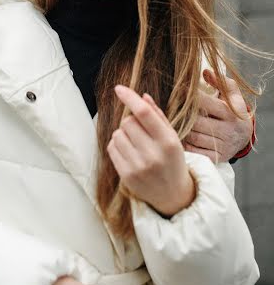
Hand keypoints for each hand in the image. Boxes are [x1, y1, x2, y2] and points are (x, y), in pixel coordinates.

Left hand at [108, 86, 194, 217]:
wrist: (173, 196)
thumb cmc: (172, 160)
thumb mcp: (172, 137)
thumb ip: (158, 115)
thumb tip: (142, 96)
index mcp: (168, 142)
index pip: (144, 113)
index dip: (130, 98)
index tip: (118, 88)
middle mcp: (153, 155)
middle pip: (127, 122)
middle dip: (131, 121)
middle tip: (141, 132)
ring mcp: (138, 167)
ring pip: (117, 134)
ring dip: (123, 134)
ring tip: (136, 145)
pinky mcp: (126, 176)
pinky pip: (112, 148)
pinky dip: (117, 145)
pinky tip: (129, 153)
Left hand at [183, 70, 252, 162]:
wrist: (244, 137)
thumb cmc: (233, 111)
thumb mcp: (232, 95)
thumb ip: (220, 81)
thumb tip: (205, 71)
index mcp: (231, 113)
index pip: (205, 103)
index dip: (190, 96)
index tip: (179, 90)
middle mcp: (228, 131)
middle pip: (196, 122)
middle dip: (183, 115)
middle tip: (171, 107)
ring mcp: (222, 146)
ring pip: (193, 137)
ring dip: (182, 129)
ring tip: (174, 120)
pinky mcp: (216, 158)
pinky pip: (194, 150)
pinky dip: (185, 143)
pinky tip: (181, 135)